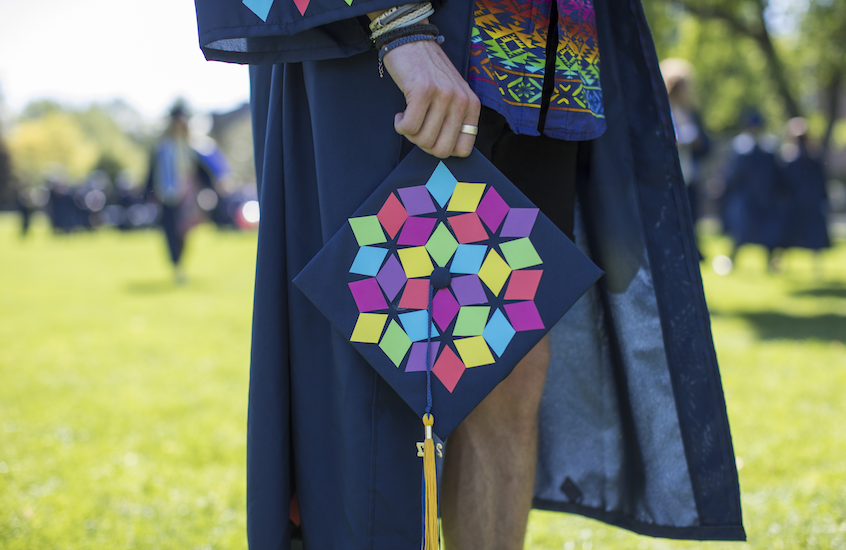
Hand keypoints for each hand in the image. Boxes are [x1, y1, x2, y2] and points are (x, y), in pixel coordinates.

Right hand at [382, 39, 480, 157]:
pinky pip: (408, 127)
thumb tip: (445, 151)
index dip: (443, 149)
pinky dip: (400, 125)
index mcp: (471, 106)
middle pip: (441, 150)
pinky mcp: (422, 91)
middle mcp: (461, 101)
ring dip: (410, 134)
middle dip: (424, 145)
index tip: (433, 137)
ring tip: (409, 117)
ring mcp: (443, 95)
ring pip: (423, 140)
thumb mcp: (452, 95)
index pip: (464, 150)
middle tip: (418, 130)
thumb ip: (454, 120)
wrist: (411, 41)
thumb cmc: (429, 72)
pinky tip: (401, 113)